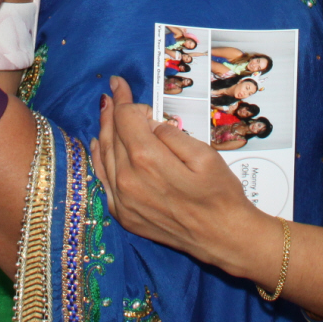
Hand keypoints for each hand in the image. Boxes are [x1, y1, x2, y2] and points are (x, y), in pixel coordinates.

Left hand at [89, 76, 273, 277]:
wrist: (224, 238)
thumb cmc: (220, 193)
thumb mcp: (203, 154)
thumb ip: (171, 134)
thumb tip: (150, 123)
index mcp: (147, 160)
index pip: (126, 118)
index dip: (125, 99)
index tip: (122, 83)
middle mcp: (127, 180)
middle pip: (111, 134)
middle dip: (113, 109)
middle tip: (113, 90)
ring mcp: (122, 201)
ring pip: (104, 155)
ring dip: (104, 129)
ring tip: (106, 109)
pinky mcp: (123, 215)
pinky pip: (103, 181)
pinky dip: (99, 159)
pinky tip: (99, 144)